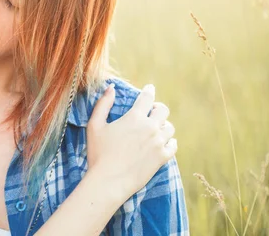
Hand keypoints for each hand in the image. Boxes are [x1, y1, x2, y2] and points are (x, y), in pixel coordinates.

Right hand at [85, 84, 176, 203]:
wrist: (109, 181)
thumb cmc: (98, 153)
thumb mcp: (94, 125)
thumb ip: (103, 104)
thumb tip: (111, 87)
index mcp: (134, 117)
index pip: (147, 97)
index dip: (148, 90)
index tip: (149, 88)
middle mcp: (150, 127)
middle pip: (163, 110)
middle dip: (158, 107)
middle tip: (152, 110)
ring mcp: (158, 143)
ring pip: (170, 127)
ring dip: (163, 125)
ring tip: (157, 128)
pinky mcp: (162, 158)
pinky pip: (173, 145)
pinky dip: (170, 141)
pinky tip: (164, 142)